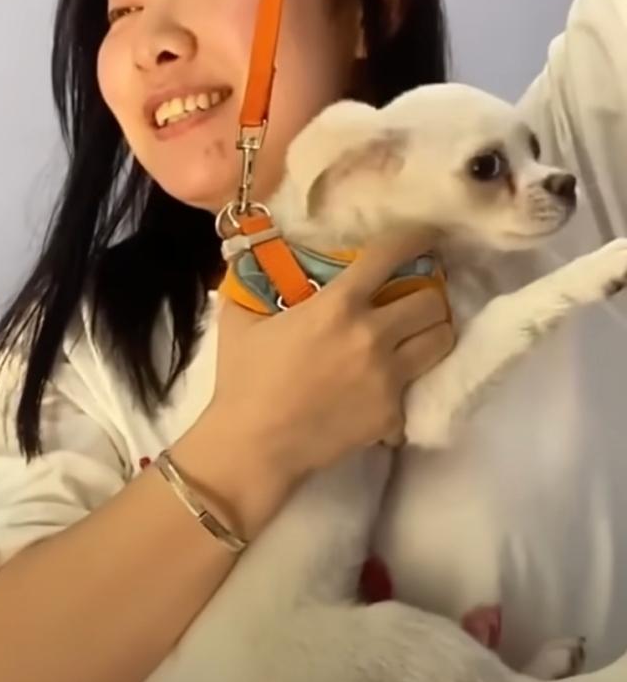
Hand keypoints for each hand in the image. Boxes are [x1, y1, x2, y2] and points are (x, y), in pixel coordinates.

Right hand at [204, 226, 454, 485]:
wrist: (254, 445)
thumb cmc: (243, 380)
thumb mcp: (240, 322)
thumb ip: (255, 285)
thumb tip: (253, 258)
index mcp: (336, 306)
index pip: (391, 256)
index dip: (415, 238)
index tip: (424, 235)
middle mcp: (372, 336)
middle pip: (432, 302)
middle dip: (428, 295)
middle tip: (414, 297)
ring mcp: (388, 378)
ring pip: (441, 341)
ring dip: (432, 331)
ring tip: (415, 334)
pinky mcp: (393, 413)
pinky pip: (417, 386)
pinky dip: (406, 380)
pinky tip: (385, 382)